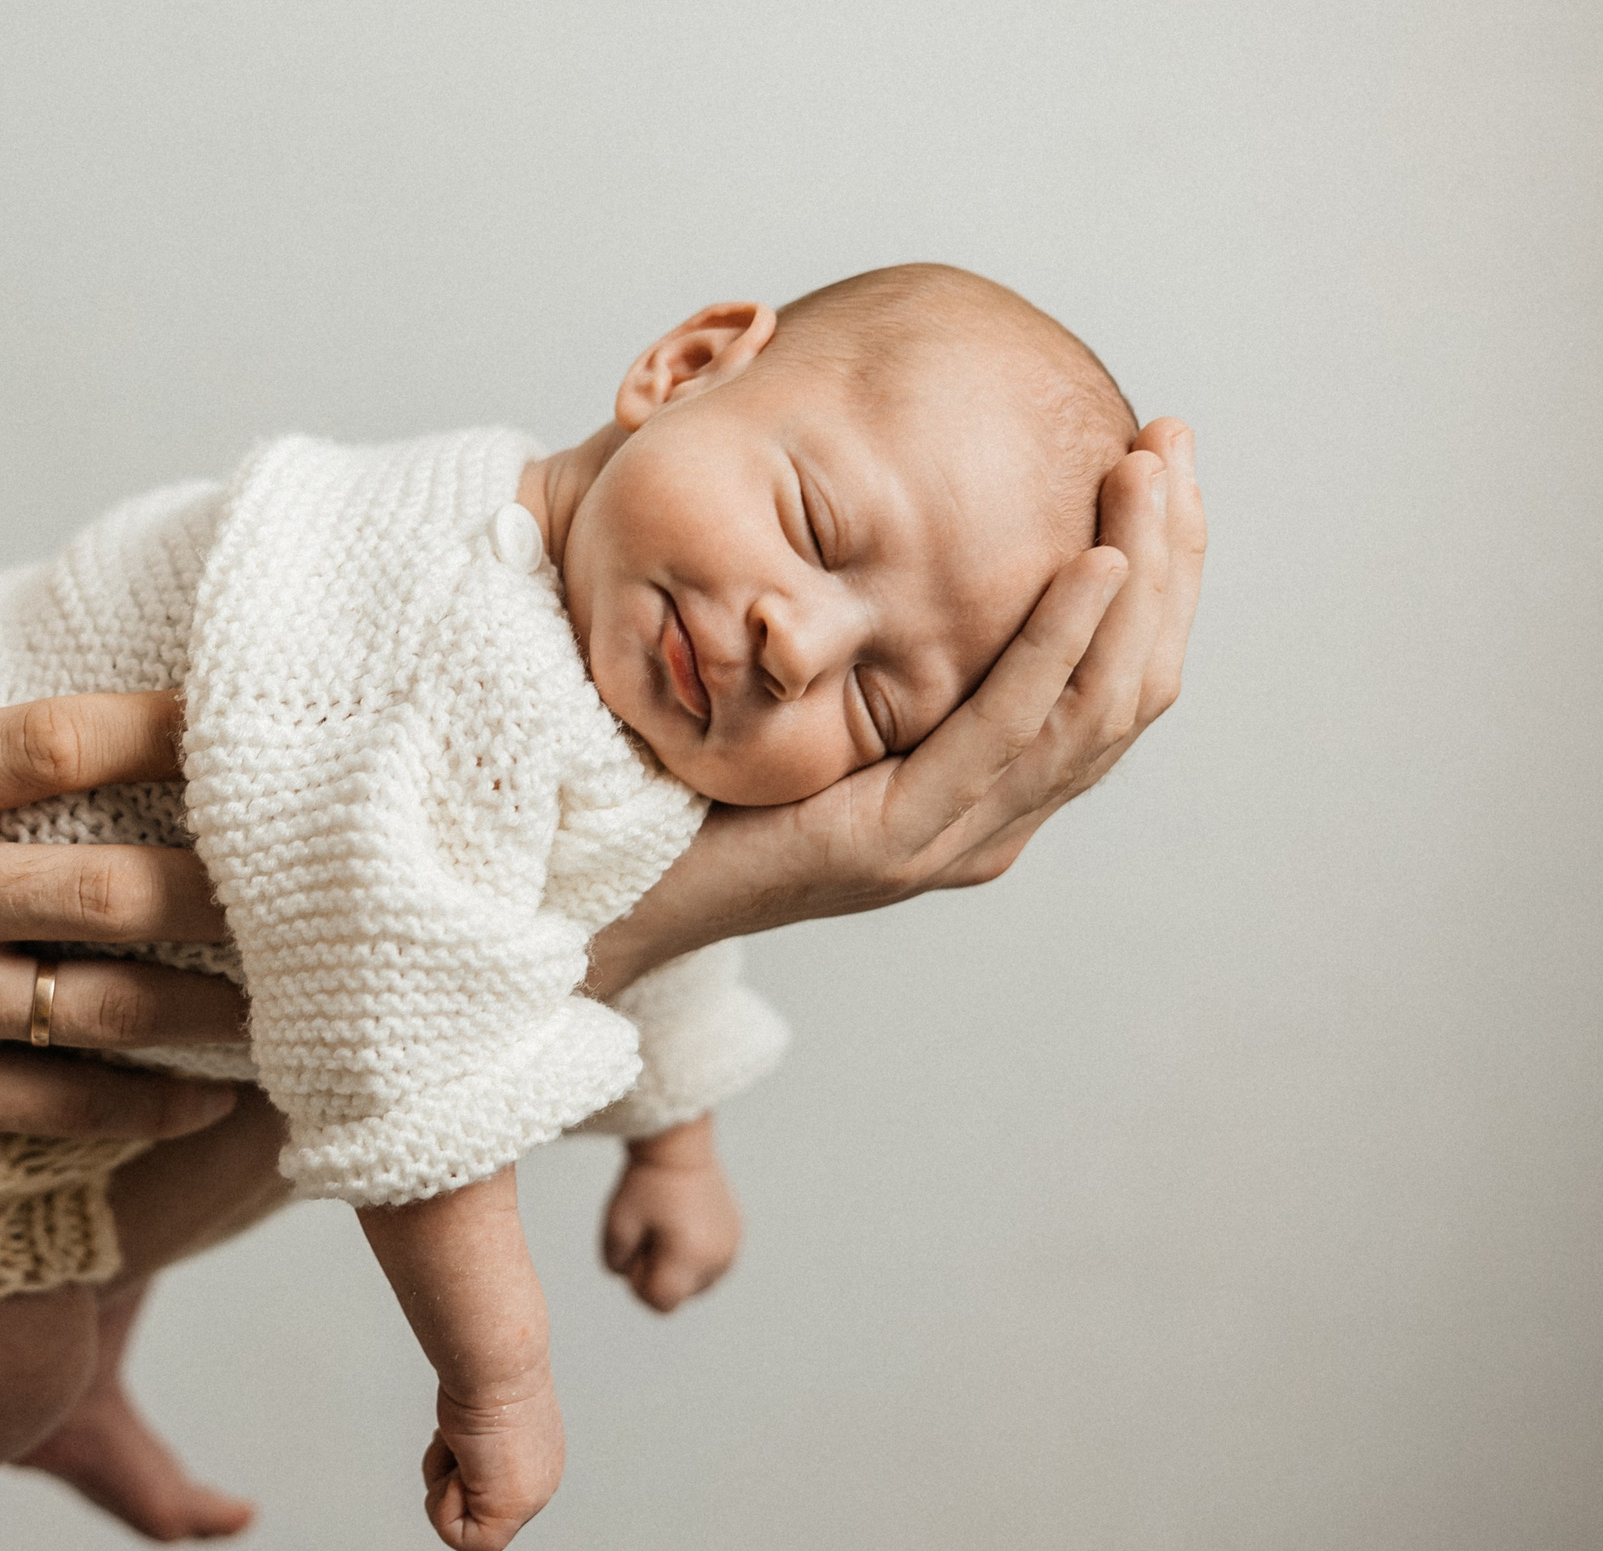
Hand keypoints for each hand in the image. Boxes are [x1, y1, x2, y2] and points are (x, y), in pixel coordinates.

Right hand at [0, 573, 246, 1151]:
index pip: (50, 740)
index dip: (165, 727)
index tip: (243, 723)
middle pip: (109, 882)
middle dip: (225, 888)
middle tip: (308, 882)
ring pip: (103, 1004)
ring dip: (211, 1007)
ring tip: (293, 997)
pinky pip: (56, 1102)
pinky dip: (145, 1107)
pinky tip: (211, 1101)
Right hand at [421, 1369, 564, 1550]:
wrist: (495, 1367)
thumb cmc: (483, 1376)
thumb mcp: (478, 1416)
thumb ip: (475, 1445)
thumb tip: (457, 1448)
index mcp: (535, 1464)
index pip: (485, 1494)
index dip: (454, 1471)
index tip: (458, 1438)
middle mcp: (537, 1486)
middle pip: (475, 1514)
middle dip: (447, 1481)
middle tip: (457, 1445)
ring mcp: (529, 1501)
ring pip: (465, 1530)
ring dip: (442, 1486)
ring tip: (460, 1448)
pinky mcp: (511, 1510)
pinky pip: (466, 1542)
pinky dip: (444, 1507)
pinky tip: (461, 1467)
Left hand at [589, 418, 1204, 993]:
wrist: (602, 884)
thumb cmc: (693, 772)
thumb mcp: (810, 681)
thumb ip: (874, 629)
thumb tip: (916, 504)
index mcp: (981, 789)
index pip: (1113, 679)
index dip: (1155, 569)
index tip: (1159, 459)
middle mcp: (987, 821)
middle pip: (1128, 687)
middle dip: (1166, 556)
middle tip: (1170, 444)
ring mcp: (949, 840)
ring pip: (1092, 707)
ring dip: (1134, 581)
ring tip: (1142, 478)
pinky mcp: (897, 844)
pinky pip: (1004, 731)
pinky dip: (1056, 641)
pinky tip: (1090, 562)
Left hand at [600, 1115, 740, 1311]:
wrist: (679, 1146)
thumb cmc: (645, 1183)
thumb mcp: (616, 1225)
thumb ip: (616, 1264)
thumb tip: (631, 1278)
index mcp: (691, 1258)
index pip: (661, 1302)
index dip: (639, 1283)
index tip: (635, 1250)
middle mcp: (719, 1259)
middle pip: (680, 1295)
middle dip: (659, 1273)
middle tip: (650, 1233)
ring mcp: (732, 1248)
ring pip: (697, 1282)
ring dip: (678, 1265)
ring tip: (668, 1227)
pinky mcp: (736, 1236)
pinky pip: (711, 1263)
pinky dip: (694, 1252)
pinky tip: (683, 1223)